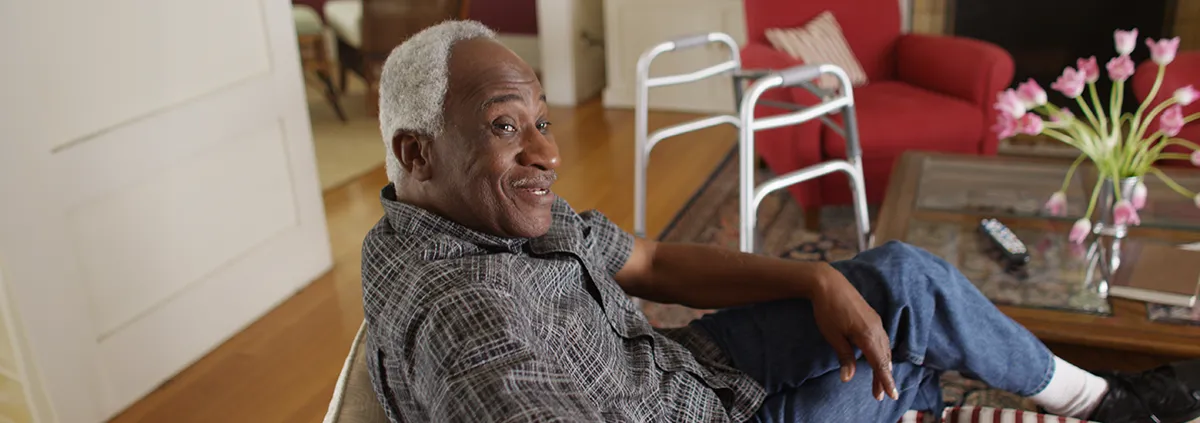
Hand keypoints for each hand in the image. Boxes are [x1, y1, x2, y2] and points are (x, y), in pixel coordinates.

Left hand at [811, 268, 897, 400]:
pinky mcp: (872, 317)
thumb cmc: (827, 310)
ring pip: (885, 348)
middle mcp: (876, 329)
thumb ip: (844, 357)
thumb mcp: (833, 336)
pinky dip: (883, 352)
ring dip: (884, 365)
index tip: (892, 395)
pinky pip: (883, 339)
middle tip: (881, 395)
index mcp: (867, 335)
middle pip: (884, 358)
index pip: (880, 364)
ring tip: (882, 380)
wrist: (827, 283)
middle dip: (884, 377)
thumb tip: (848, 378)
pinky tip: (880, 357)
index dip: (885, 381)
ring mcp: (876, 322)